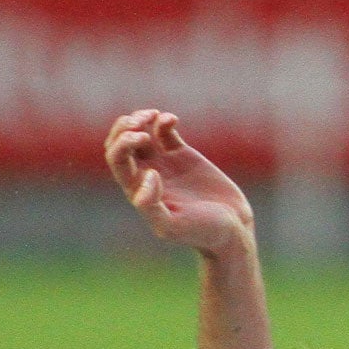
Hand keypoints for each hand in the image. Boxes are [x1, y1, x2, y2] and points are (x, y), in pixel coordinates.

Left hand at [106, 110, 255, 255]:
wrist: (232, 230)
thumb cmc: (201, 232)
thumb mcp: (172, 226)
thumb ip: (152, 206)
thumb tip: (148, 175)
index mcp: (137, 190)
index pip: (116, 159)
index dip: (122, 142)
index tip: (142, 138)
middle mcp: (146, 174)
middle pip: (120, 143)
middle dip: (125, 127)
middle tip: (141, 123)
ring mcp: (164, 163)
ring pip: (139, 133)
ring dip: (140, 119)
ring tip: (154, 115)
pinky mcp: (183, 155)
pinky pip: (164, 131)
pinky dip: (164, 121)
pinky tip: (172, 120)